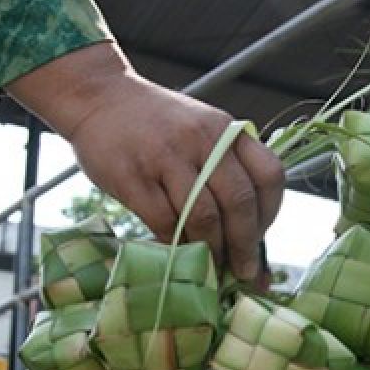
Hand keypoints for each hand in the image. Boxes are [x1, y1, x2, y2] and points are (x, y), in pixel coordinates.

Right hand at [7, 42, 285, 280]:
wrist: (99, 97)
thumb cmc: (157, 126)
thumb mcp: (202, 132)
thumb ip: (226, 171)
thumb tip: (250, 235)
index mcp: (227, 131)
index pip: (269, 175)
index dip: (270, 214)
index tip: (261, 238)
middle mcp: (203, 139)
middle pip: (239, 202)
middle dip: (245, 245)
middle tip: (244, 271)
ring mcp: (167, 156)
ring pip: (204, 217)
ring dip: (212, 250)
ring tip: (212, 265)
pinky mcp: (134, 176)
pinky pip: (165, 222)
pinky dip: (176, 244)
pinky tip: (178, 252)